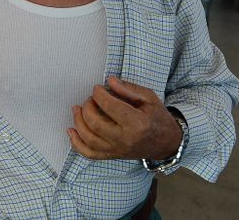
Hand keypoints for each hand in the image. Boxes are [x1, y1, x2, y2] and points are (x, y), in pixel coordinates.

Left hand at [67, 76, 181, 160]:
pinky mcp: (113, 156)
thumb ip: (128, 89)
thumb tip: (109, 81)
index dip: (99, 94)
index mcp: (137, 123)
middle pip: (95, 123)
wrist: (167, 142)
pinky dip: (76, 143)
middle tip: (91, 98)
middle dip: (87, 106)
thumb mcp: (149, 98)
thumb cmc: (157, 117)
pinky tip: (71, 130)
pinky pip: (90, 154)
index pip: (110, 106)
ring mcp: (118, 150)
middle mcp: (125, 139)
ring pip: (89, 138)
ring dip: (78, 121)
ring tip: (77, 109)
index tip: (98, 88)